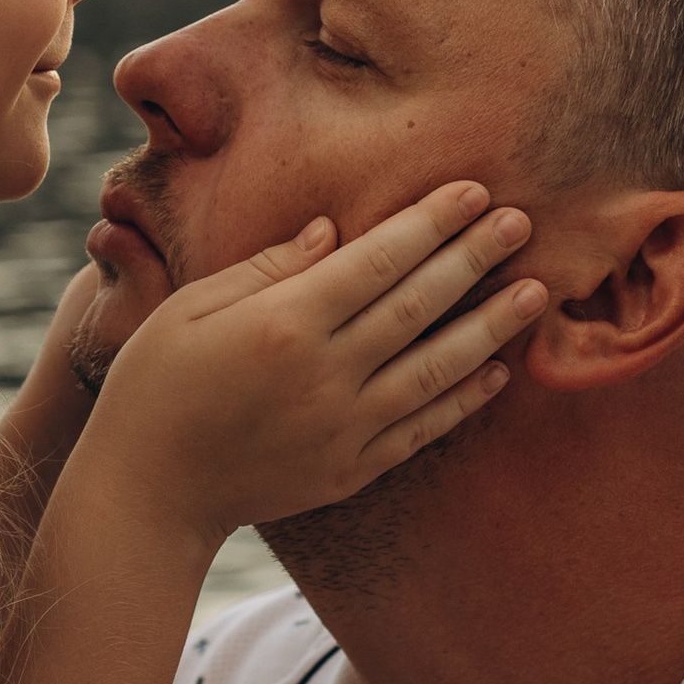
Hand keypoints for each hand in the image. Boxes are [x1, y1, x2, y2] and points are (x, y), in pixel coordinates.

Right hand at [78, 179, 541, 551]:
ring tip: (537, 293)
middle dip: (475, 259)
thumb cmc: (155, 385)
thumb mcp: (192, 307)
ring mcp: (343, 429)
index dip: (430, 223)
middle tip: (523, 222)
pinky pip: (422, 429)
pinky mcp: (350, 470)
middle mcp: (323, 376)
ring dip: (491, 328)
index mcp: (283, 324)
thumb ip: (269, 266)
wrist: (147, 492)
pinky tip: (498, 370)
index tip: (473, 190)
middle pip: (417, 306)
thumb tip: (336, 230)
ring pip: (436, 369)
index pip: (377, 260)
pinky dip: (464, 399)